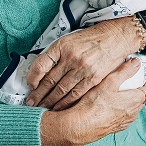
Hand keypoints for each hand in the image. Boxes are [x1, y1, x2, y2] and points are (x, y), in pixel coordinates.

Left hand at [26, 16, 141, 109]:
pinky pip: (76, 93)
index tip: (30, 86)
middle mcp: (71, 57)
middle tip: (31, 103)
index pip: (40, 65)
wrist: (116, 37)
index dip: (32, 78)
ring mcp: (83, 68)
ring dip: (49, 101)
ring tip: (41, 107)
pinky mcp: (94, 77)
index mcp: (62, 46)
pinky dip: (65, 103)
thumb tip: (41, 70)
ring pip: (61, 90)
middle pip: (49, 81)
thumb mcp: (71, 39)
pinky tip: (58, 108)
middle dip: (38, 94)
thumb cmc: (92, 38)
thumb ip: (57, 53)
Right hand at [40, 63, 145, 145]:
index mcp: (134, 101)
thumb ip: (125, 71)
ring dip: (129, 101)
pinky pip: (122, 117)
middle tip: (133, 83)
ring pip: (132, 109)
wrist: (79, 126)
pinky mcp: (114, 128)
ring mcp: (124, 122)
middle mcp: (132, 114)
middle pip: (141, 100)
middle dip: (138, 91)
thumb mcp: (110, 82)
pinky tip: (110, 106)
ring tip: (121, 93)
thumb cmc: (94, 104)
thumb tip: (136, 63)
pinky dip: (121, 110)